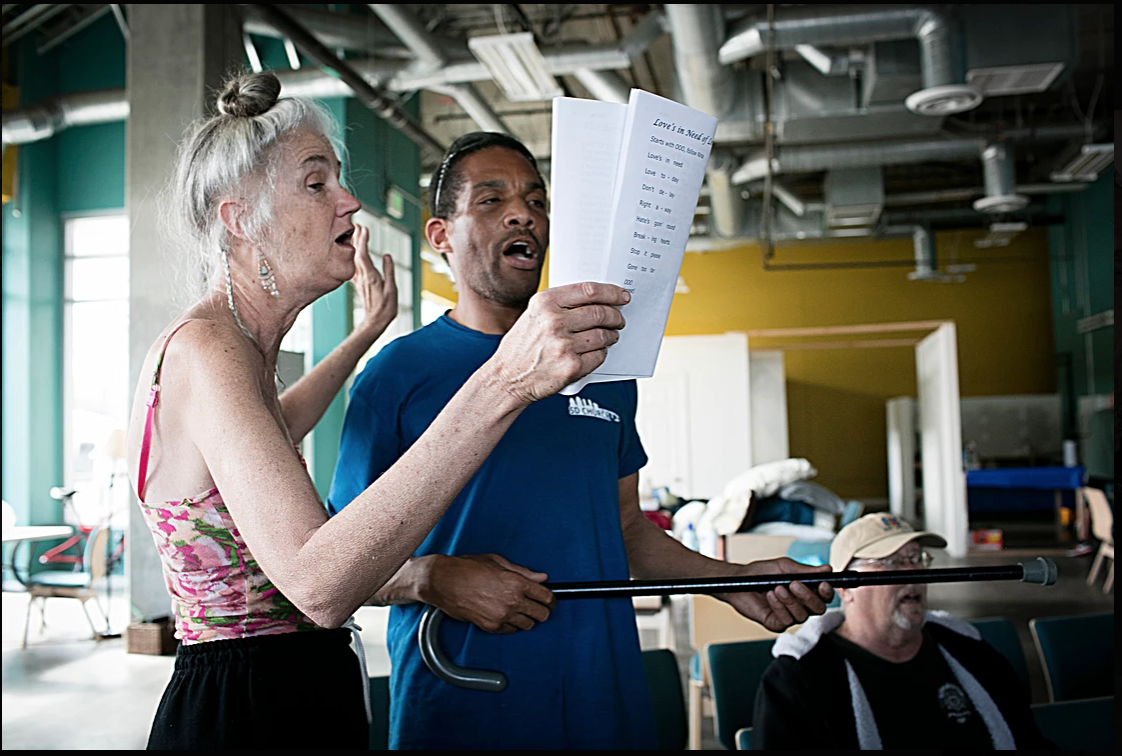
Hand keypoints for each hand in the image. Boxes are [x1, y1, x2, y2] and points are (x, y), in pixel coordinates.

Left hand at [350, 224, 397, 333]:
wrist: (375, 321)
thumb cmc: (386, 308)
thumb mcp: (392, 289)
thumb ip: (389, 271)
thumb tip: (386, 255)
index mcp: (370, 277)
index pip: (363, 255)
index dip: (363, 241)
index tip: (364, 228)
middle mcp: (362, 276)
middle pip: (356, 253)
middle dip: (357, 238)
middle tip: (357, 224)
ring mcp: (359, 279)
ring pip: (354, 258)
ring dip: (355, 245)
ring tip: (356, 233)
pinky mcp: (359, 282)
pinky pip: (354, 265)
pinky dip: (354, 255)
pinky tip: (354, 250)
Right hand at [420, 554, 553, 632]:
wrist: (444, 582)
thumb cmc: (468, 568)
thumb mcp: (498, 562)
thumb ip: (523, 572)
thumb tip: (541, 577)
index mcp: (516, 582)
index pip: (545, 596)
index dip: (550, 599)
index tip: (549, 600)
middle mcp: (512, 601)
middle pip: (541, 614)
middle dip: (542, 610)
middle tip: (538, 607)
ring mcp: (502, 616)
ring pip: (528, 625)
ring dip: (527, 619)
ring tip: (520, 610)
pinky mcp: (491, 626)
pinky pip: (511, 630)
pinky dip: (512, 624)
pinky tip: (507, 615)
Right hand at [489, 282, 629, 404]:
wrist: (507, 379)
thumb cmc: (521, 348)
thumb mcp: (533, 315)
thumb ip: (560, 305)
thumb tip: (595, 299)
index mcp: (545, 304)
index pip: (589, 291)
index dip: (611, 292)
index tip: (621, 296)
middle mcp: (554, 322)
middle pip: (600, 313)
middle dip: (615, 317)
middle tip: (618, 320)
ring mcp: (564, 345)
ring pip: (604, 335)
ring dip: (611, 336)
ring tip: (608, 337)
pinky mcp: (571, 366)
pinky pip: (599, 356)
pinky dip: (600, 354)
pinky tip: (592, 353)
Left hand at [718, 558, 833, 632]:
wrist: (739, 579)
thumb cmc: (761, 572)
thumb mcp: (784, 567)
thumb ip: (805, 571)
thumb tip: (828, 569)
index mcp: (806, 592)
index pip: (825, 597)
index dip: (827, 592)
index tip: (823, 584)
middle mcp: (800, 606)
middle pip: (818, 609)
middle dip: (808, 597)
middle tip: (795, 584)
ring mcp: (788, 616)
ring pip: (802, 616)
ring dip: (790, 601)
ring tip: (777, 588)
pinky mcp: (776, 624)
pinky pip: (786, 620)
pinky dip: (779, 606)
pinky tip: (770, 595)